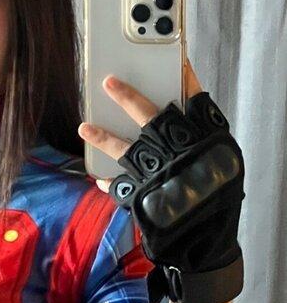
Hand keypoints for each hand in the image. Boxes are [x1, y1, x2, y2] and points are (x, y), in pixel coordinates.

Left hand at [77, 59, 244, 302]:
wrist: (206, 245)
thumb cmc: (215, 199)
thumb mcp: (218, 163)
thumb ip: (199, 138)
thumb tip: (176, 110)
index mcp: (204, 143)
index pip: (194, 101)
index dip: (182, 77)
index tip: (170, 57)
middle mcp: (179, 156)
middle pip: (151, 118)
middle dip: (128, 98)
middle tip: (107, 81)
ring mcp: (157, 177)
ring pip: (125, 151)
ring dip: (103, 137)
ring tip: (84, 126)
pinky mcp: (141, 199)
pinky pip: (118, 187)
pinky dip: (108, 182)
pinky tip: (98, 178)